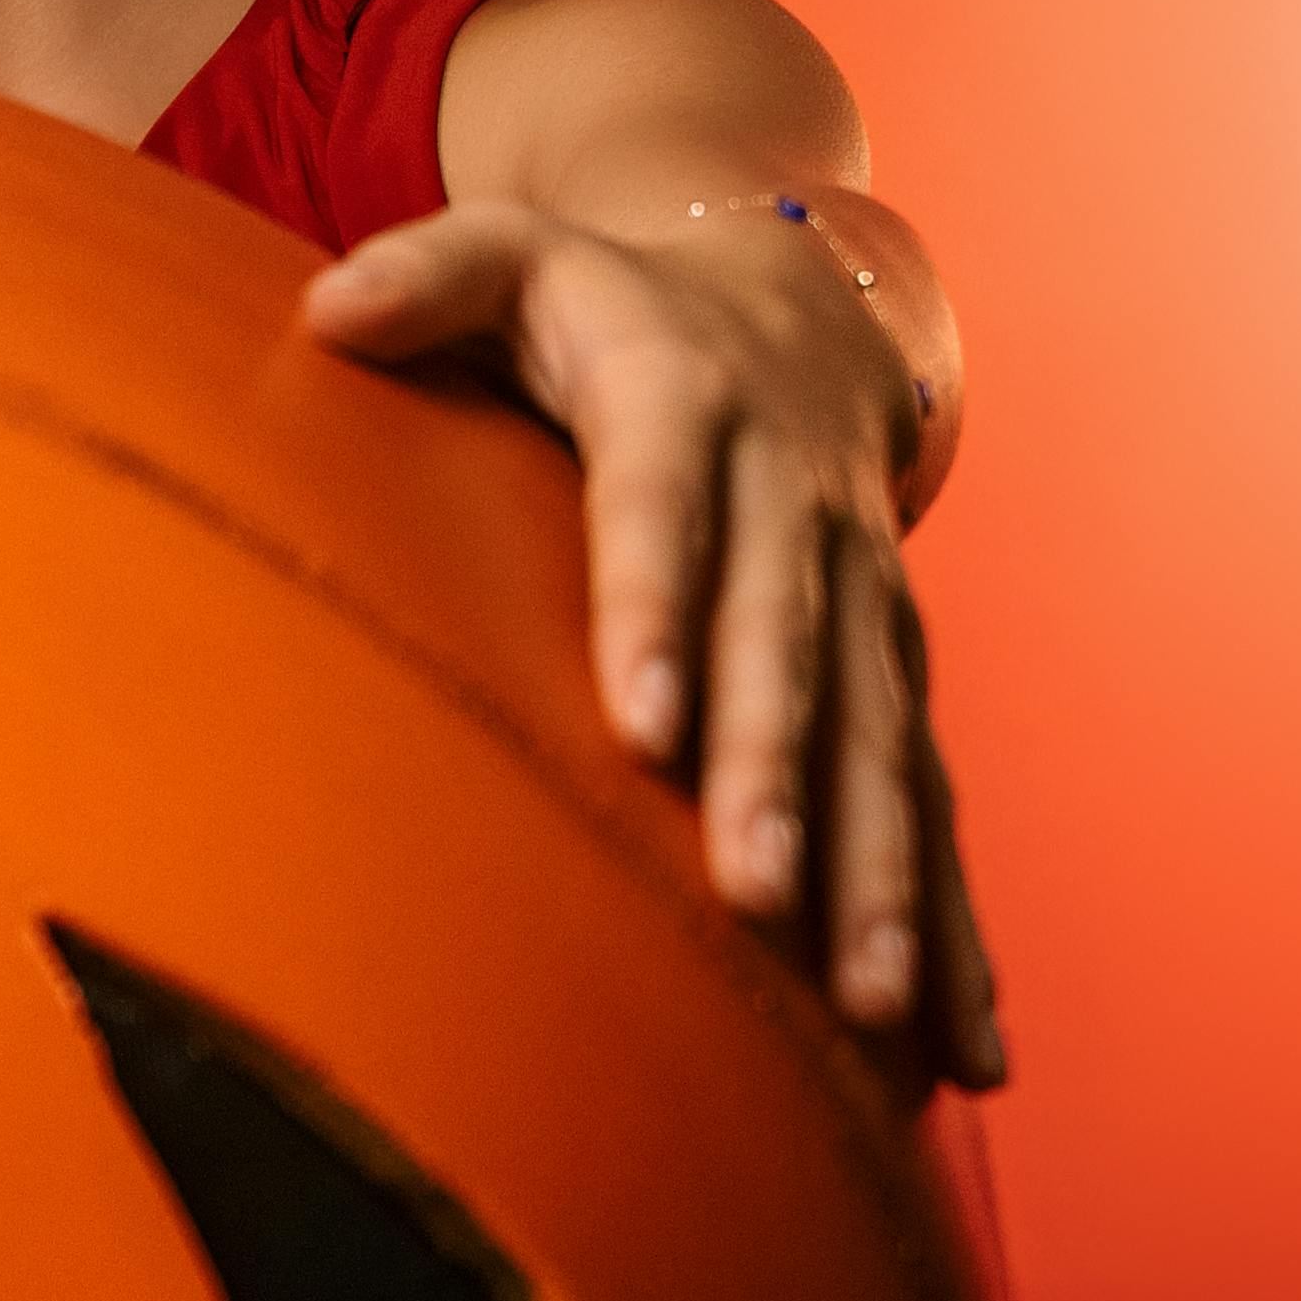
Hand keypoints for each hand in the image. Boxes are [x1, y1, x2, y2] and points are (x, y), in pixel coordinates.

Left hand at [299, 201, 1003, 1084]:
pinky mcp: (898, 674)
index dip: (657, 612)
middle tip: (759, 897)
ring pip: (882, 744)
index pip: (664, 515)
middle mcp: (794, 510)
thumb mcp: (519, 254)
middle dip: (780, 780)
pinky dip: (957, 925)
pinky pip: (931, 802)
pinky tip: (969, 1047)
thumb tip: (331, 305)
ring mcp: (861, 598)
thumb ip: (429, 276)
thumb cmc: (612, 307)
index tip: (644, 726)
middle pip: (789, 652)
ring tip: (876, 1002)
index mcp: (686, 410)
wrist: (800, 308)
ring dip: (885, 875)